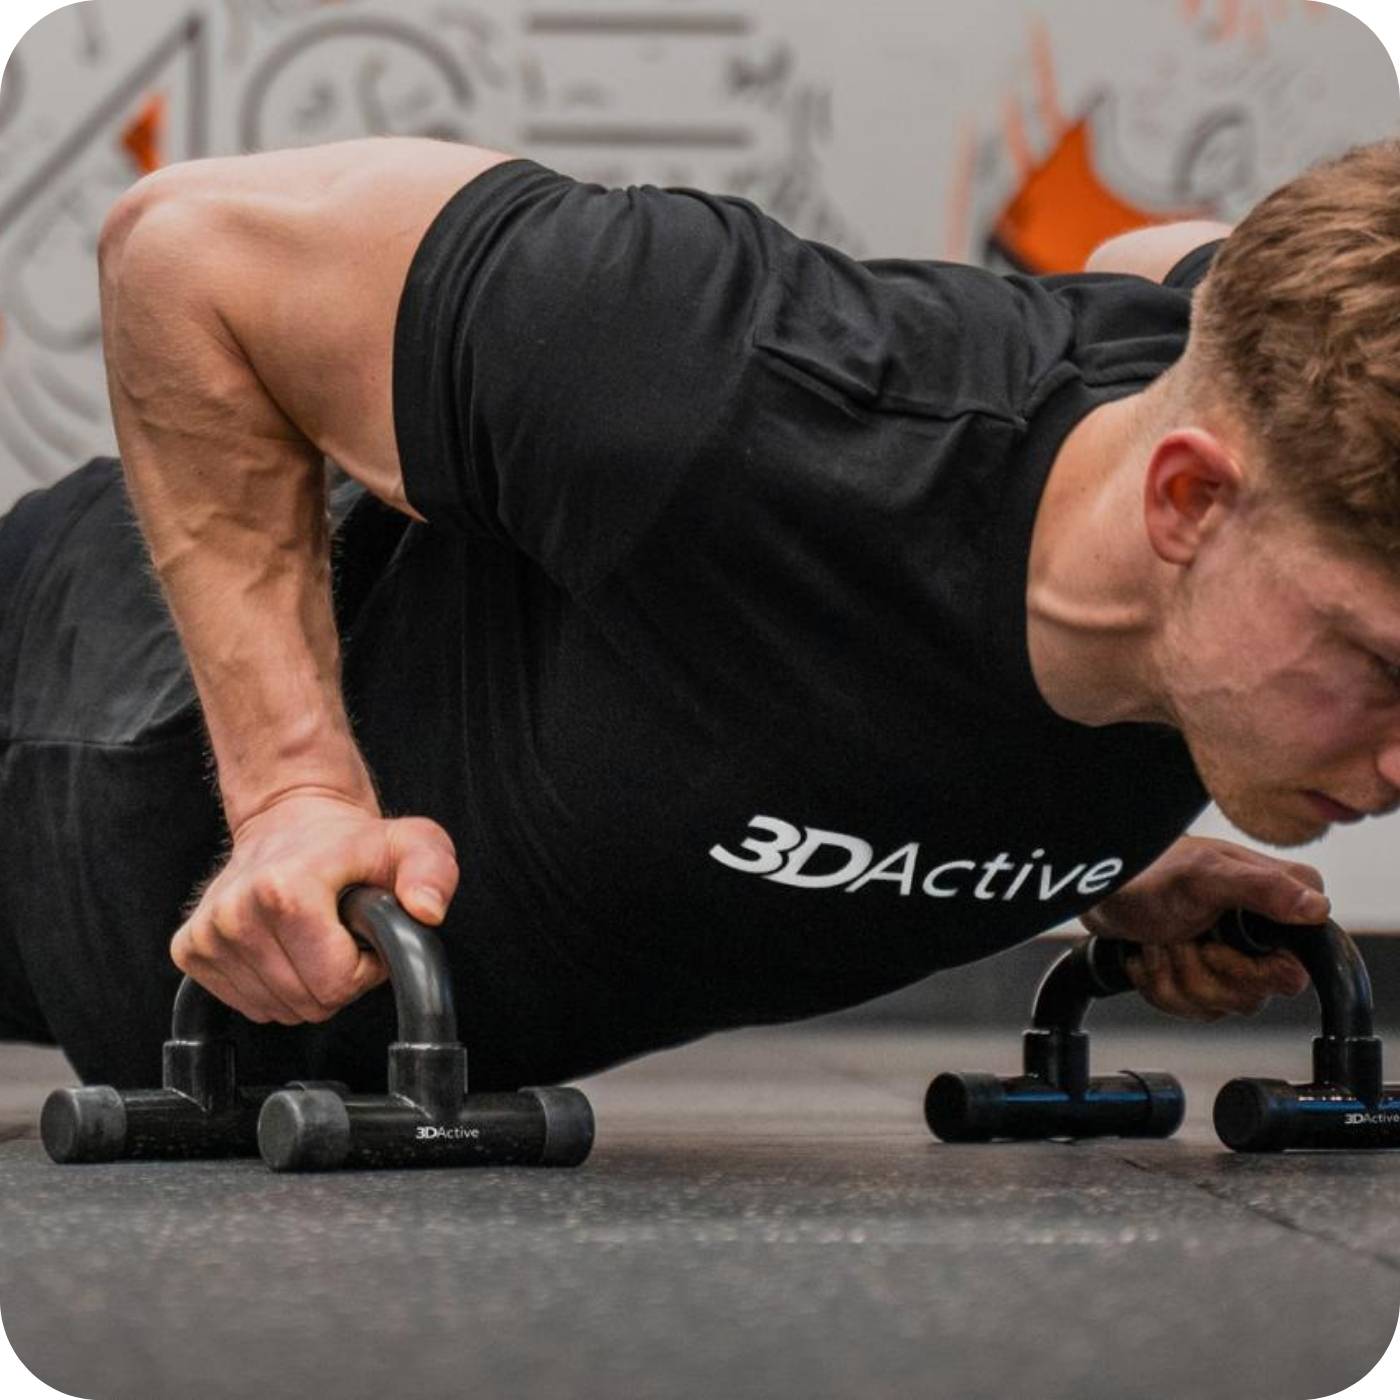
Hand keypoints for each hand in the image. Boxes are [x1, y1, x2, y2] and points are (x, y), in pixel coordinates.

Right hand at [172, 790, 458, 1024]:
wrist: (290, 818)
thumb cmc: (353, 840)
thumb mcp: (412, 844)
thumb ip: (432, 872)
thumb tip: (427, 911)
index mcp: (284, 890)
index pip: (336, 984)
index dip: (364, 967)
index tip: (362, 932)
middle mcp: (235, 913)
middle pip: (306, 1003)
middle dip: (336, 978)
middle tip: (340, 934)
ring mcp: (206, 934)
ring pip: (276, 1010)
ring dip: (305, 983)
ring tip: (313, 936)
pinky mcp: (189, 950)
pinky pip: (246, 1004)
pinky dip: (272, 986)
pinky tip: (282, 946)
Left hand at [1080, 836, 1321, 1021]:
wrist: (1104, 889)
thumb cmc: (1151, 872)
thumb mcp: (1205, 874)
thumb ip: (1261, 888)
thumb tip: (1316, 909)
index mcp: (1280, 905)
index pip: (1293, 973)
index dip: (1249, 971)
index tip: (1213, 945)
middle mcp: (1264, 938)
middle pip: (1251, 996)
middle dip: (1200, 969)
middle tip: (1181, 934)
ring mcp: (1234, 963)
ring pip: (1214, 1005)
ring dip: (1173, 973)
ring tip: (1162, 938)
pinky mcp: (1204, 980)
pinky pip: (1187, 1009)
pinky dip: (1158, 982)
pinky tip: (1150, 953)